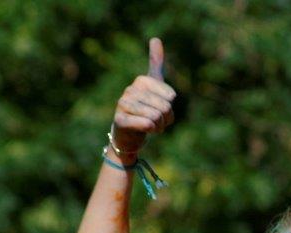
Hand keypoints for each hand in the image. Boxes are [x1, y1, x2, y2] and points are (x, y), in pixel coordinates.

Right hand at [111, 38, 176, 155]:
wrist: (128, 134)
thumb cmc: (144, 110)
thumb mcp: (154, 87)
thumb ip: (156, 64)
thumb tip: (155, 38)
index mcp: (141, 81)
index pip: (171, 96)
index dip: (170, 107)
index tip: (160, 108)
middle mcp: (130, 90)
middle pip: (165, 107)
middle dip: (164, 119)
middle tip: (154, 120)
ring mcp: (123, 104)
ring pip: (156, 117)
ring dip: (157, 126)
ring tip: (148, 126)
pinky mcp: (120, 120)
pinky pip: (146, 124)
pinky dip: (150, 130)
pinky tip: (143, 130)